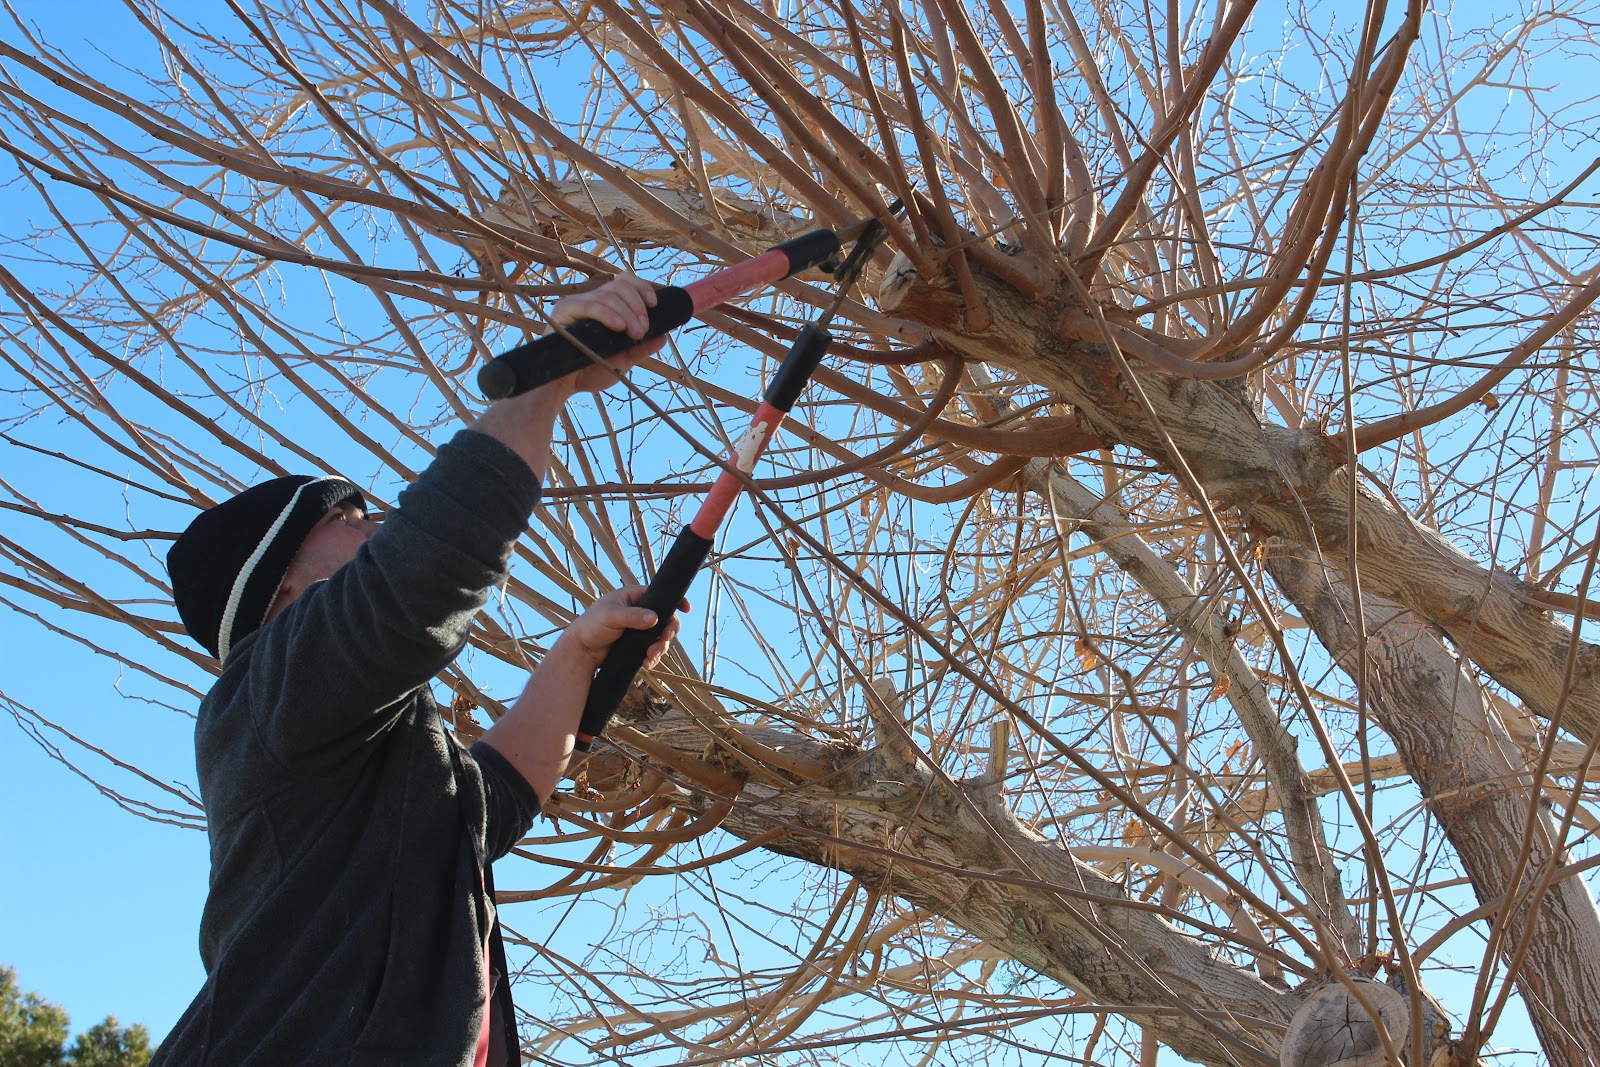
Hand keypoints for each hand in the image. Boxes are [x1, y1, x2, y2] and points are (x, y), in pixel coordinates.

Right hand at [543, 274, 666, 395]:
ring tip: (635, 333)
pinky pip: (589, 305)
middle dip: (637, 305)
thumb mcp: (622, 360)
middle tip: (641, 330)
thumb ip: (640, 349)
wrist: (563, 386)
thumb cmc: (589, 372)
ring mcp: (577, 304)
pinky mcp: (564, 310)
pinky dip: (607, 314)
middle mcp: (591, 301)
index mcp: (605, 307)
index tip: (654, 304)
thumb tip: (663, 338)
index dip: (642, 288)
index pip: (624, 283)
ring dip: (627, 312)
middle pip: (619, 285)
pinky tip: (618, 326)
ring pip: (607, 294)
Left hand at [559, 586, 688, 670]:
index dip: (675, 601)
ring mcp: (640, 629)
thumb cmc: (591, 626)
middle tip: (664, 640)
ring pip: (661, 637)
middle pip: (666, 619)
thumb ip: (633, 616)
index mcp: (634, 597)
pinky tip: (647, 664)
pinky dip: (653, 657)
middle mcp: (640, 611)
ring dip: (660, 648)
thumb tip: (655, 618)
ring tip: (650, 658)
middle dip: (668, 632)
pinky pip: (653, 649)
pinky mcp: (638, 645)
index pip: (660, 595)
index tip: (686, 609)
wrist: (581, 651)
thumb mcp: (611, 616)